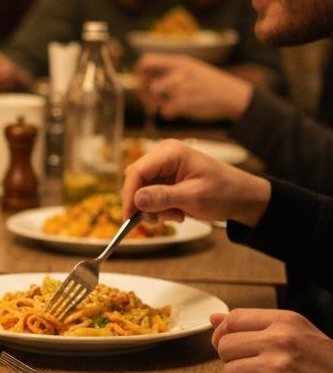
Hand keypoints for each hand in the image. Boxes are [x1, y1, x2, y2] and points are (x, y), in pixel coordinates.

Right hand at [120, 138, 270, 226]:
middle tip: (159, 219)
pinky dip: (160, 208)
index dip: (129, 194)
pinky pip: (151, 195)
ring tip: (176, 216)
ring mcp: (164, 167)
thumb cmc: (224, 192)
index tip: (129, 216)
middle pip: (136, 180)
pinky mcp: (166, 179)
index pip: (137, 171)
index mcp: (170, 153)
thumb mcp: (193, 197)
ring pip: (142, 190)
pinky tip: (178, 212)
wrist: (243, 197)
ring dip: (155, 208)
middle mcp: (164, 156)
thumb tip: (136, 200)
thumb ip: (163, 198)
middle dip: (144, 203)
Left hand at [134, 54, 252, 121]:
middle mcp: (179, 71)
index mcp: (179, 61)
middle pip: (147, 81)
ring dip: (158, 103)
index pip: (146, 61)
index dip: (139, 74)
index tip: (143, 84)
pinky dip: (170, 114)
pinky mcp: (185, 102)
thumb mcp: (191, 68)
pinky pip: (165, 111)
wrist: (234, 96)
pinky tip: (180, 111)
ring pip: (155, 95)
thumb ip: (169, 70)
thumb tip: (144, 76)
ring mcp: (182, 86)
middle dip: (144, 93)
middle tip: (151, 101)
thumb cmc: (209, 84)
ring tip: (170, 105)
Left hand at [211, 309, 332, 372]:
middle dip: (234, 360)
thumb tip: (215, 317)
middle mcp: (281, 340)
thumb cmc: (330, 369)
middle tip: (255, 369)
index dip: (224, 333)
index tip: (229, 344)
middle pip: (225, 346)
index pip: (234, 319)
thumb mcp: (300, 335)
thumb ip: (258, 326)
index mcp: (287, 322)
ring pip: (230, 372)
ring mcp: (278, 367)